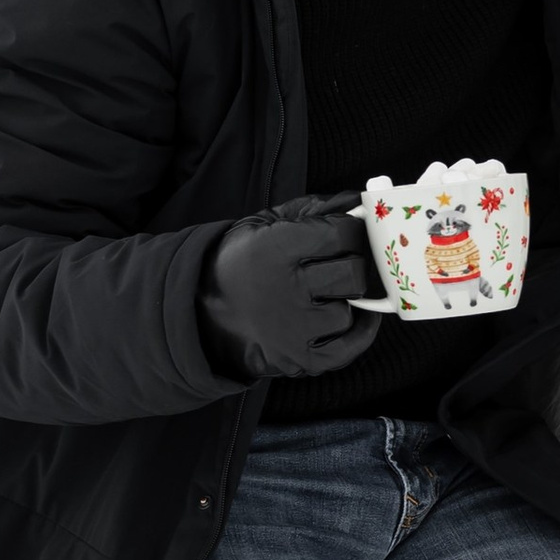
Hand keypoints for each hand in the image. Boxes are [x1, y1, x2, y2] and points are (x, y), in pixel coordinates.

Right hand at [199, 195, 382, 383]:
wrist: (201, 310)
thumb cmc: (241, 262)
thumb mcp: (267, 223)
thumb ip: (314, 209)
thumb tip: (357, 201)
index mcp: (276, 248)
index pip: (342, 234)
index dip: (351, 230)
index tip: (346, 232)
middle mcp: (285, 289)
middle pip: (353, 274)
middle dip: (354, 265)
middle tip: (343, 263)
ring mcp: (292, 329)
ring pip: (349, 312)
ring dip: (345, 302)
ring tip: (327, 293)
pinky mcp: (297, 358)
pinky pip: (348, 349)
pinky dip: (358, 334)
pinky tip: (352, 317)